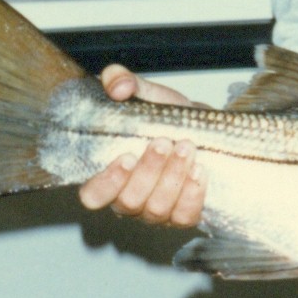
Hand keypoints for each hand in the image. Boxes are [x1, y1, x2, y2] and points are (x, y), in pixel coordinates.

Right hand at [77, 64, 207, 227]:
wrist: (204, 129)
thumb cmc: (167, 117)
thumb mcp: (145, 93)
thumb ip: (122, 81)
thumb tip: (118, 86)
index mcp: (110, 174)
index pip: (92, 196)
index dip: (106, 182)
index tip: (127, 156)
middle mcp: (129, 199)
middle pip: (129, 202)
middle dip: (149, 171)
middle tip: (164, 142)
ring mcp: (156, 212)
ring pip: (157, 209)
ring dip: (172, 177)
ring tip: (186, 148)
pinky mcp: (183, 216)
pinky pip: (185, 217)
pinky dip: (193, 194)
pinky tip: (200, 171)